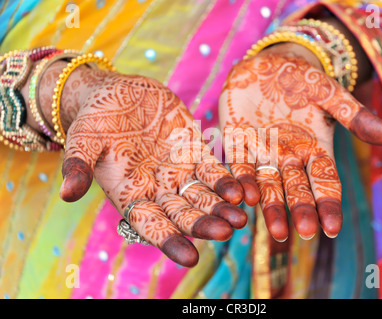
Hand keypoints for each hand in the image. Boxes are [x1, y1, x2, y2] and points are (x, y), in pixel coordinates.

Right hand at [40, 66, 246, 266]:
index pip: (151, 224)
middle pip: (183, 214)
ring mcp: (178, 171)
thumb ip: (78, 166)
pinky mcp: (194, 151)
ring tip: (240, 218)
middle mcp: (157, 188)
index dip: (170, 241)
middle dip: (203, 225)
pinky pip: (214, 170)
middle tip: (226, 233)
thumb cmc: (95, 118)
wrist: (117, 92)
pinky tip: (241, 191)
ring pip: (202, 196)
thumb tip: (66, 195)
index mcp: (130, 194)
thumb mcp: (82, 139)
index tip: (191, 258)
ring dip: (221, 208)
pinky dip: (226, 181)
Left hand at [219, 48, 381, 241]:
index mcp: (314, 148)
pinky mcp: (236, 142)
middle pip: (296, 188)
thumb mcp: (329, 93)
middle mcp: (288, 157)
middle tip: (304, 232)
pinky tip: (244, 197)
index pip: (324, 181)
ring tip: (275, 232)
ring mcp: (261, 152)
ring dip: (270, 207)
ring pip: (267, 184)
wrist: (268, 63)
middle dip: (300, 210)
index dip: (329, 204)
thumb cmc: (303, 78)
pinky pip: (238, 164)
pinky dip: (241, 180)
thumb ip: (353, 115)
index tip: (332, 228)